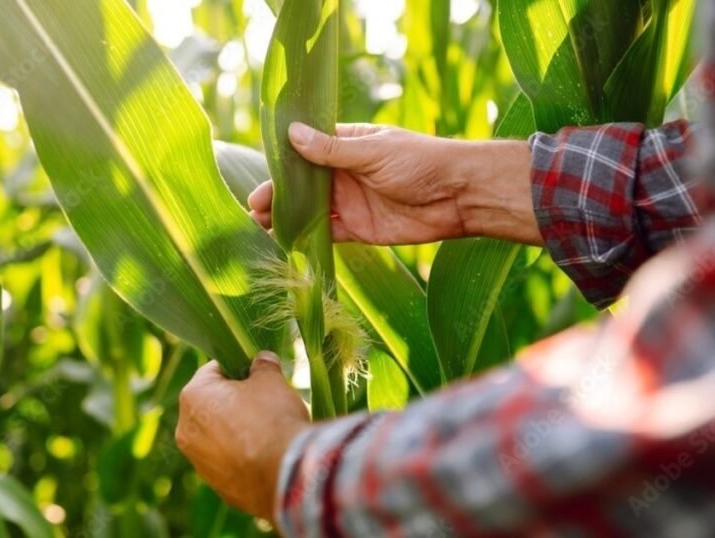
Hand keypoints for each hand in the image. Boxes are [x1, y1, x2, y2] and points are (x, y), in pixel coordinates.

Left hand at [175, 352, 310, 518]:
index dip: (238, 368)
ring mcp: (198, 462)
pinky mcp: (216, 485)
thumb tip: (262, 360)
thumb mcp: (271, 380)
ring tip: (267, 431)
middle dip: (236, 401)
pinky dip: (242, 456)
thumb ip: (263, 366)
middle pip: (212, 404)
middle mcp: (186, 430)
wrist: (285, 474)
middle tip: (264, 402)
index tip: (257, 374)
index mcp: (193, 396)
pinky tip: (265, 455)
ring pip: (218, 435)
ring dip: (237, 430)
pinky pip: (228, 461)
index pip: (213, 370)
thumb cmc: (272, 419)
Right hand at [248, 122, 542, 245]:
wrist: (459, 197)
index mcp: (346, 145)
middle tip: (254, 207)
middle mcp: (343, 174)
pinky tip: (285, 242)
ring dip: (287, 218)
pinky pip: (326, 234)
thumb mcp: (373, 152)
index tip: (260, 172)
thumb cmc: (421, 162)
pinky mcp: (358, 229)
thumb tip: (293, 133)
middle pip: (302, 185)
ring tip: (261, 226)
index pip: (305, 151)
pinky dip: (306, 238)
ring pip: (310, 211)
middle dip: (278, 195)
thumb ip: (332, 149)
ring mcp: (349, 202)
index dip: (282, 162)